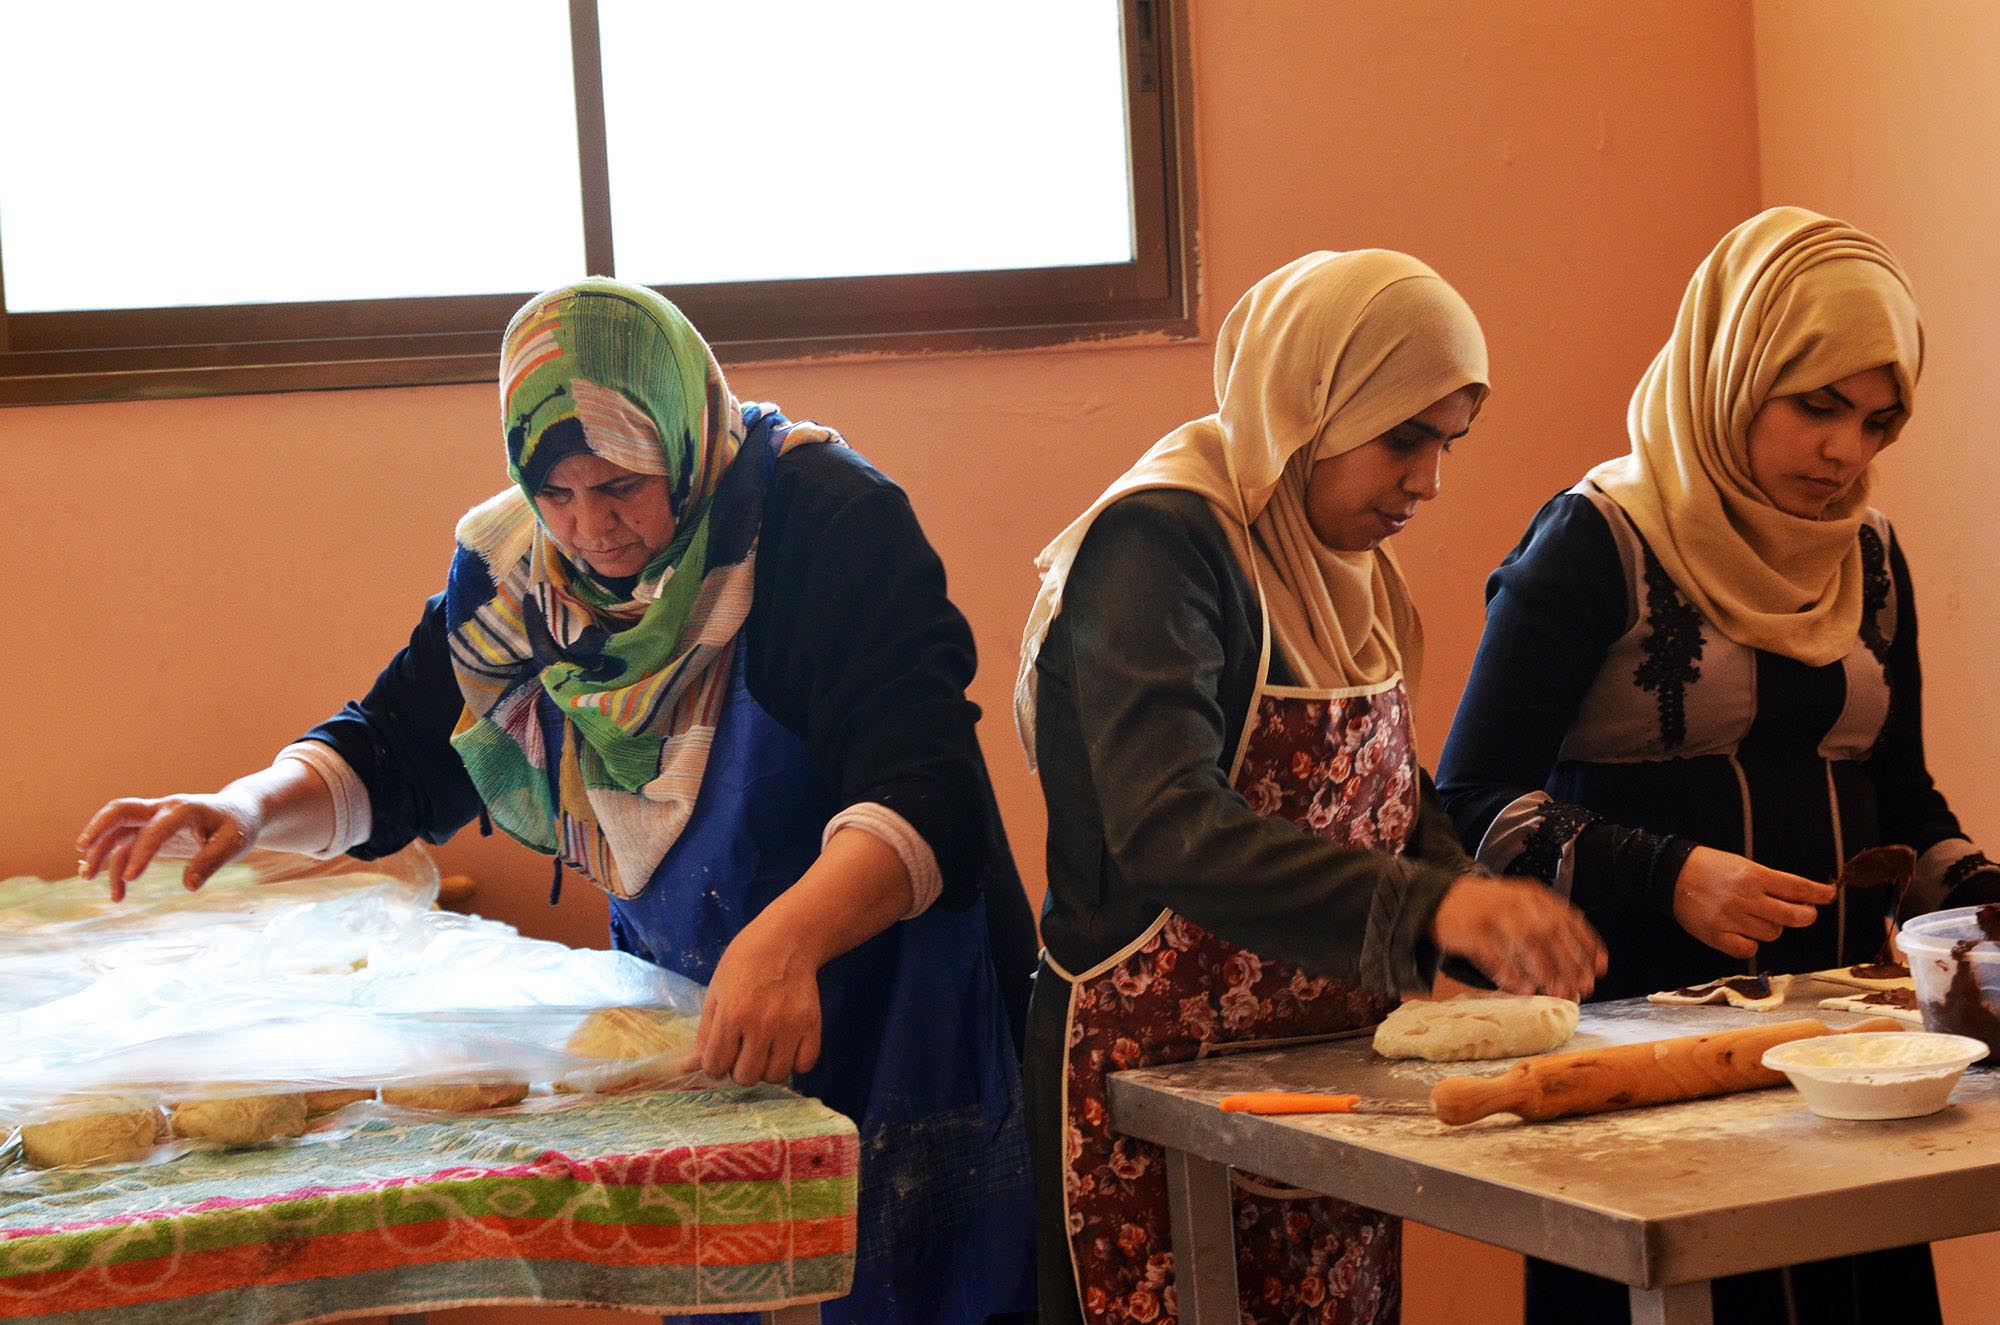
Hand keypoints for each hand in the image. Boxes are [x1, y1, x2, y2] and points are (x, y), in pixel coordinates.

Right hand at [75, 793, 261, 901]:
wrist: (239, 812)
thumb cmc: (238, 826)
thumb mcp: (234, 843)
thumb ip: (212, 862)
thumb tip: (189, 886)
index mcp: (184, 809)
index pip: (156, 828)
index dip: (142, 852)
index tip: (131, 879)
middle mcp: (163, 810)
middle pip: (122, 811)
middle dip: (99, 827)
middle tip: (81, 848)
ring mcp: (154, 820)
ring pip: (117, 831)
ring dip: (100, 852)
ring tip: (87, 879)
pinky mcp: (151, 833)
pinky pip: (125, 847)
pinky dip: (115, 866)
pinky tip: (117, 893)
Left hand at [680, 920, 824, 1086]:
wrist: (785, 941)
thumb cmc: (743, 964)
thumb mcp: (715, 994)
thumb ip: (704, 1034)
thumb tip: (685, 1068)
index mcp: (731, 1015)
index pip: (715, 1066)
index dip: (714, 1065)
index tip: (721, 1055)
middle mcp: (761, 1025)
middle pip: (746, 1077)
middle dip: (739, 1069)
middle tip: (743, 1050)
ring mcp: (789, 1027)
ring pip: (776, 1076)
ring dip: (767, 1069)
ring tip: (765, 1050)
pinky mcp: (812, 1025)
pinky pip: (805, 1065)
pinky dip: (795, 1062)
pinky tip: (786, 1047)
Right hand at [1428, 875, 1607, 1001]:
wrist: (1436, 897)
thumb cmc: (1483, 908)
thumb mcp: (1518, 903)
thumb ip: (1545, 922)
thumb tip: (1579, 958)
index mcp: (1533, 895)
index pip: (1569, 919)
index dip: (1588, 945)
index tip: (1601, 968)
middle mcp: (1517, 902)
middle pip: (1552, 935)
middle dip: (1571, 965)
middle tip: (1582, 989)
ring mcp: (1493, 916)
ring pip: (1529, 945)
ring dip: (1548, 973)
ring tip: (1559, 994)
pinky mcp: (1472, 931)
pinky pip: (1496, 957)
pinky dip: (1512, 975)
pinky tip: (1525, 990)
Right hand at [1673, 845, 1832, 958]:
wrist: (1671, 875)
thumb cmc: (1709, 867)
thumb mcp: (1742, 865)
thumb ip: (1769, 882)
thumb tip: (1801, 898)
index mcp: (1753, 876)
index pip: (1797, 887)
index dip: (1818, 893)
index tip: (1829, 895)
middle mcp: (1745, 898)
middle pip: (1793, 916)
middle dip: (1806, 916)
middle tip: (1804, 913)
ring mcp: (1731, 919)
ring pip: (1772, 934)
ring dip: (1771, 927)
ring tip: (1758, 917)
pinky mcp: (1717, 935)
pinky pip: (1749, 949)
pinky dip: (1750, 943)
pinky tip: (1743, 932)